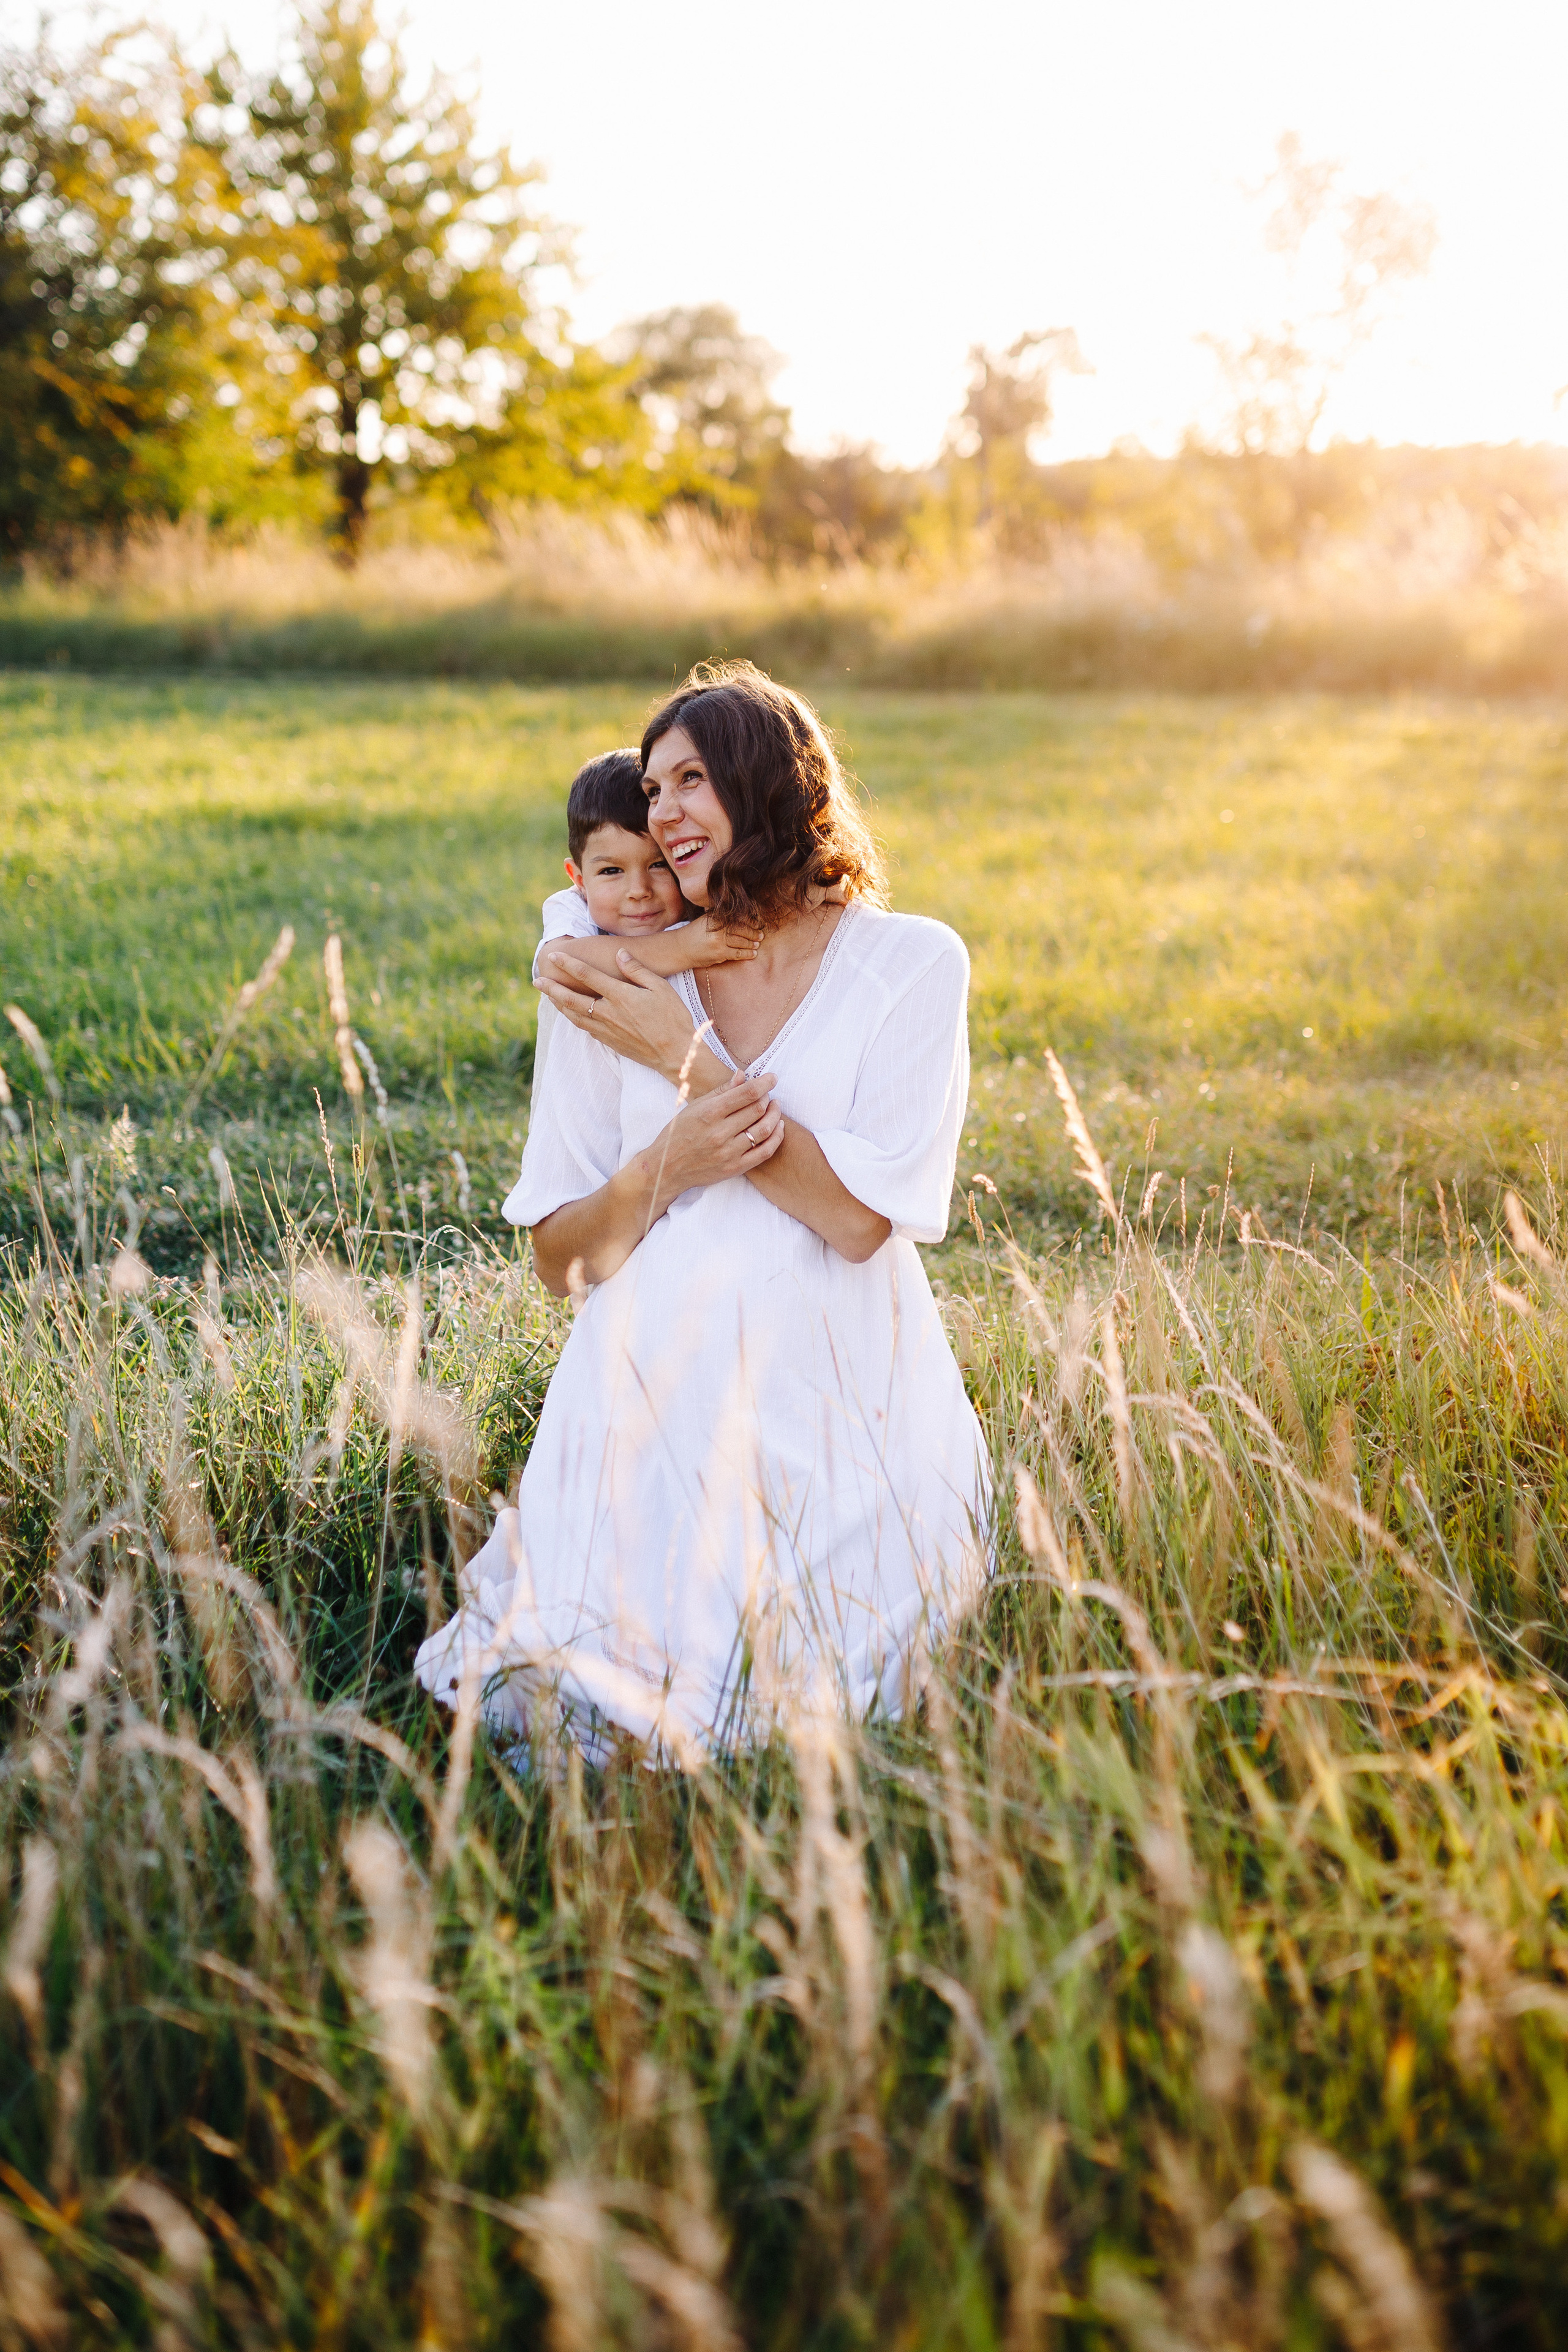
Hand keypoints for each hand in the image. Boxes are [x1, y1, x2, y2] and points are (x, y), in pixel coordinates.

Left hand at [539, 949, 697, 1079]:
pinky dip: (572, 1018)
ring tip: (548, 995)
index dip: (568, 965)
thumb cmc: (673, 1018)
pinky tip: (569, 1014)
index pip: (587, 976)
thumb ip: (637, 970)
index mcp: (620, 996)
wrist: (676, 1055)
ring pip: (574, 1015)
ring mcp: (606, 1030)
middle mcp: (608, 1013)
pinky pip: (584, 1028)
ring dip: (558, 1004)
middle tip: (537, 980)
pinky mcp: (609, 1042)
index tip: (553, 957)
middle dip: (552, 988)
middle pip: (571, 998)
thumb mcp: (661, 987)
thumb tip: (619, 954)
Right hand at [645, 1071, 783, 1192]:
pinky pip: (765, 1152)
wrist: (667, 1167)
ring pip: (765, 1129)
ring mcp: (728, 1152)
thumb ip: (721, 1091)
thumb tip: (742, 1074)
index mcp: (709, 1113)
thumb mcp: (696, 1107)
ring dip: (775, 1115)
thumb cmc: (680, 1133)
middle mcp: (719, 1132)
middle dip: (768, 1097)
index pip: (746, 1093)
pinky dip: (776, 1137)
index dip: (764, 1082)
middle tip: (768, 1093)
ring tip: (775, 1107)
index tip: (773, 1077)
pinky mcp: (734, 1168)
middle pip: (758, 1109)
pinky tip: (778, 1127)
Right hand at [688, 911, 762, 968]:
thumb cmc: (694, 933)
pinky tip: (753, 953)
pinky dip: (747, 953)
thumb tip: (741, 914)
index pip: (738, 917)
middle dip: (754, 932)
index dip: (750, 921)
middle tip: (761, 935)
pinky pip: (738, 954)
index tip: (757, 923)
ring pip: (742, 942)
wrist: (681, 948)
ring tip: (758, 943)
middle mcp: (719, 928)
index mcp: (716, 917)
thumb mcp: (706, 919)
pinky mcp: (720, 954)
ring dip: (752, 943)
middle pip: (742, 929)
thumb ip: (721, 916)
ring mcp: (719, 941)